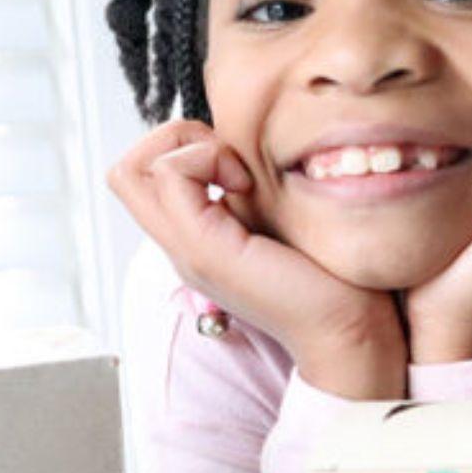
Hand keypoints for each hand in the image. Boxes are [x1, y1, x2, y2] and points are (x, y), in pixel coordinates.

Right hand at [108, 119, 405, 398]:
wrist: (347, 332)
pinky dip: (205, 159)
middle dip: (172, 139)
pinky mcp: (206, 249)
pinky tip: (246, 184)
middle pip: (124, 173)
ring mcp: (187, 251)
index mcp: (197, 240)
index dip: (182, 148)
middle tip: (228, 160)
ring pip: (130, 171)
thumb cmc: (332, 279)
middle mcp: (181, 248)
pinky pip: (170, 176)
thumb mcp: (281, 222)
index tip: (238, 165)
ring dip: (188, 148)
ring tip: (238, 175)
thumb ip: (254, 195)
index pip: (143, 177)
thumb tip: (252, 151)